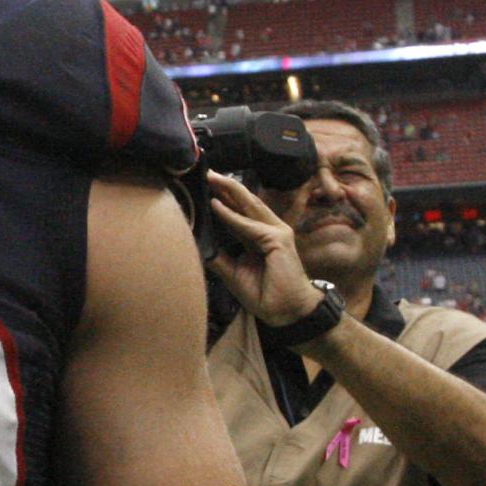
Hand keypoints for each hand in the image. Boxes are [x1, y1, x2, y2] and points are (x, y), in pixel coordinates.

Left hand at [203, 171, 326, 326]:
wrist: (286, 313)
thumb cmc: (265, 294)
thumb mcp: (234, 274)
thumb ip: (220, 258)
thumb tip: (199, 245)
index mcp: (258, 237)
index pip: (239, 212)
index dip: (224, 198)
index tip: (205, 185)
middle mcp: (269, 230)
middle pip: (245, 203)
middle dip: (226, 186)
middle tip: (207, 172)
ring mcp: (276, 233)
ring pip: (249, 206)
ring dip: (230, 191)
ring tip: (212, 178)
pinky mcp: (278, 241)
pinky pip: (250, 226)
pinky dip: (232, 217)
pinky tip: (217, 206)